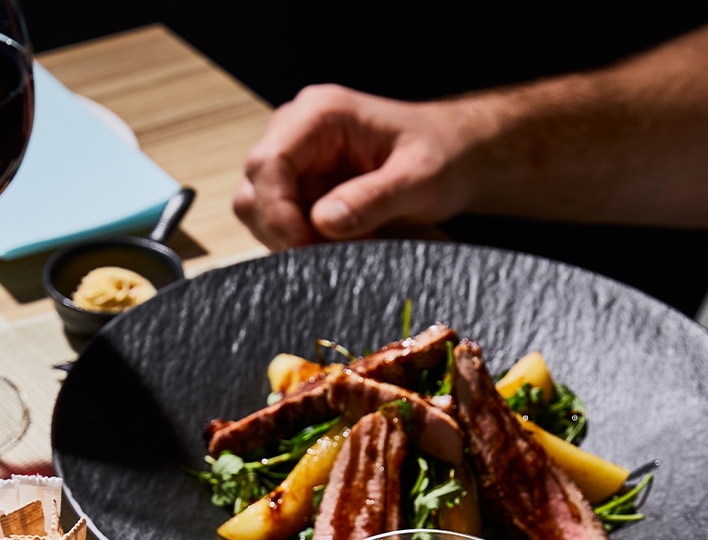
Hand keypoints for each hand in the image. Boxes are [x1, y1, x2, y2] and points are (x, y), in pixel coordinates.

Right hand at [233, 85, 490, 249]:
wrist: (453, 156)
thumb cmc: (441, 156)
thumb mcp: (420, 179)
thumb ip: (373, 199)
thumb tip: (324, 222)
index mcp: (320, 114)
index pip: (268, 164)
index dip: (278, 213)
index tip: (306, 248)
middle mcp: (296, 132)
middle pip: (254, 191)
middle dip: (283, 232)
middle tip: (326, 257)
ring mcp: (294, 161)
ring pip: (259, 212)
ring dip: (291, 241)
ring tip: (341, 249)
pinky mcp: (298, 188)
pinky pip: (278, 224)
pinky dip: (301, 244)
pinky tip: (338, 246)